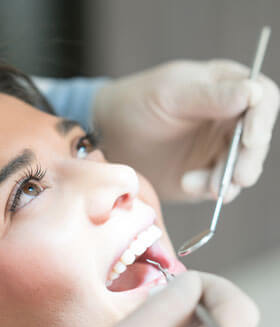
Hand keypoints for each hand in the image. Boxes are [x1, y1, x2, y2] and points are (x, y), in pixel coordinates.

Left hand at [93, 60, 279, 201]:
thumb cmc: (137, 103)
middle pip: (257, 140)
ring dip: (227, 180)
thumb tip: (253, 93)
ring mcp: (217, 149)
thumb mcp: (171, 94)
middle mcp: (228, 120)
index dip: (262, 120)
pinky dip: (209, 189)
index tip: (250, 139)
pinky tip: (187, 184)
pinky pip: (219, 186)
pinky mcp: (204, 174)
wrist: (111, 136)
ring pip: (241, 167)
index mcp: (226, 88)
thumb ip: (210, 96)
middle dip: (248, 160)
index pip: (262, 99)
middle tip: (236, 178)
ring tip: (200, 185)